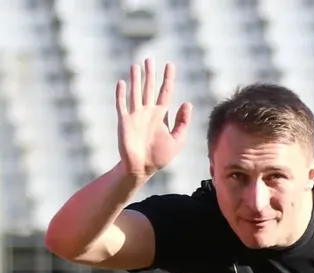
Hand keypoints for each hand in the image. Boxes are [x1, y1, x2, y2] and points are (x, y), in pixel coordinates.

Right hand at [116, 59, 190, 181]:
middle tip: (149, 59)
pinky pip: (122, 105)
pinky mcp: (125, 121)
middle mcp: (148, 112)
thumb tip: (187, 103)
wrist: (142, 168)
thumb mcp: (177, 140)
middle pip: (149, 88)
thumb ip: (183, 122)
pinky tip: (122, 83)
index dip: (168, 79)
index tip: (170, 65)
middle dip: (150, 74)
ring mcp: (135, 116)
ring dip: (136, 79)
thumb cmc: (160, 156)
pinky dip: (121, 94)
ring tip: (136, 65)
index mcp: (161, 116)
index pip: (165, 92)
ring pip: (136, 93)